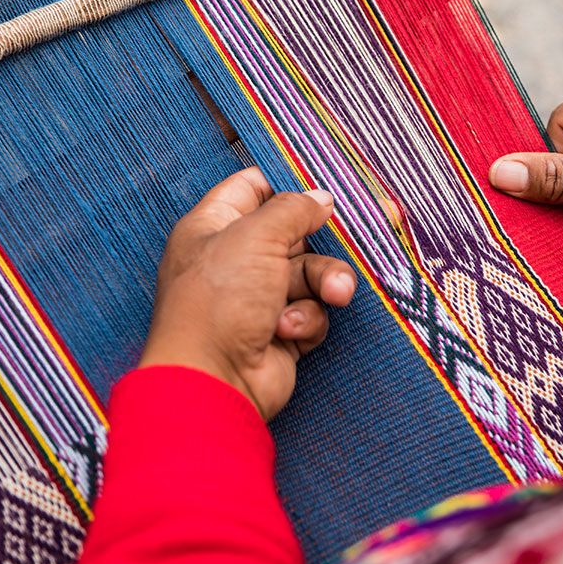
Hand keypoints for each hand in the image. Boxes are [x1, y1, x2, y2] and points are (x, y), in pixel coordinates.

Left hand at [140, 167, 357, 420]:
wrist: (213, 380)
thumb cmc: (218, 300)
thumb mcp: (257, 235)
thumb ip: (293, 209)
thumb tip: (321, 198)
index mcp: (214, 226)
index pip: (252, 188)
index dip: (286, 183)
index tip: (323, 186)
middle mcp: (234, 259)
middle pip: (293, 233)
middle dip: (322, 241)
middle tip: (350, 238)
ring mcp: (256, 298)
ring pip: (311, 274)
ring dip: (324, 282)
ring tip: (333, 294)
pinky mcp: (279, 332)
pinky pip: (311, 312)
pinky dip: (306, 319)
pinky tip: (286, 330)